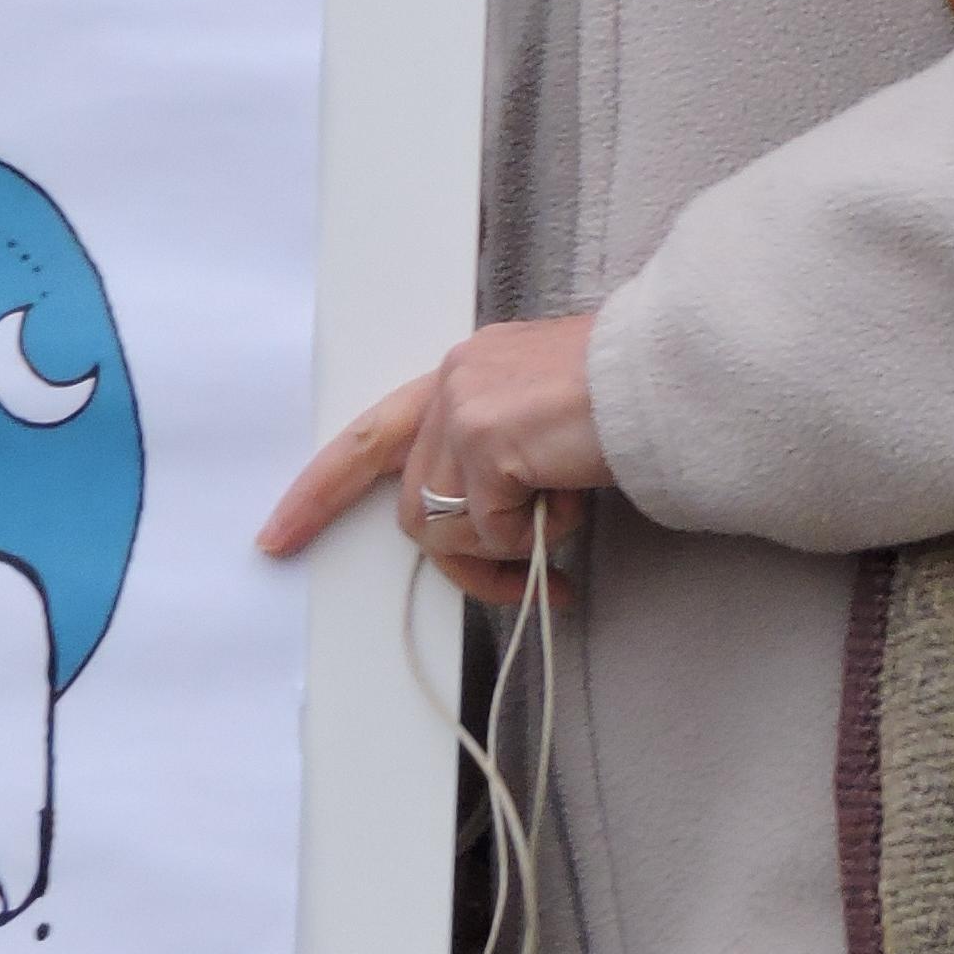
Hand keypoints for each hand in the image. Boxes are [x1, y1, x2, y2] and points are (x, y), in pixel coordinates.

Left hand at [259, 314, 606, 606]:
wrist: (676, 372)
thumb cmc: (631, 400)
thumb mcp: (544, 420)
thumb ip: (500, 456)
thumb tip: (486, 528)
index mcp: (463, 372)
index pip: (370, 436)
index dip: (319, 491)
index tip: (277, 537)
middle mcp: (454, 381)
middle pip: (414, 508)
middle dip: (467, 559)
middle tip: (528, 581)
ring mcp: (464, 410)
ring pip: (444, 527)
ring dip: (505, 546)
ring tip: (566, 516)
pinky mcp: (487, 442)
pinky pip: (488, 530)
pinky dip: (533, 535)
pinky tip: (573, 497)